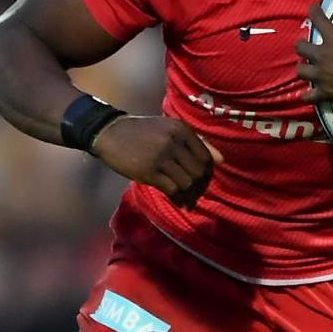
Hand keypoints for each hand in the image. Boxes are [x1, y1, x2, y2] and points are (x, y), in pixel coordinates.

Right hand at [89, 115, 222, 207]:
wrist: (111, 134)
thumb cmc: (143, 133)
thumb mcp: (169, 130)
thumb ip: (196, 143)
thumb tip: (221, 160)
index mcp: (181, 130)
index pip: (206, 157)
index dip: (207, 173)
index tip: (202, 182)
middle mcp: (174, 142)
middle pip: (198, 172)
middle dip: (200, 187)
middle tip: (196, 194)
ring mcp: (161, 157)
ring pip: (187, 183)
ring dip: (189, 195)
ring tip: (187, 200)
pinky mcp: (149, 172)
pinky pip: (172, 190)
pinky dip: (178, 198)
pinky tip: (178, 201)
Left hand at [295, 0, 332, 114]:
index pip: (317, 19)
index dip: (313, 11)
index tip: (313, 8)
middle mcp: (323, 57)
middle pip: (300, 47)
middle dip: (303, 44)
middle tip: (309, 45)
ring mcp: (322, 77)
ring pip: (300, 70)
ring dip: (304, 67)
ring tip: (310, 67)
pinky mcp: (325, 94)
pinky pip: (307, 95)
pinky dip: (308, 94)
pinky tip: (312, 92)